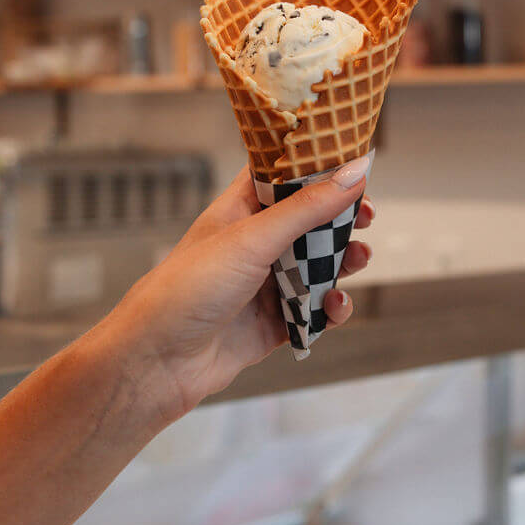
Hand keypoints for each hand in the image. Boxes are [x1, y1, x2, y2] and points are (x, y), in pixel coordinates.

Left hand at [105, 157, 373, 426]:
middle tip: (367, 217)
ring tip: (359, 260)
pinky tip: (333, 307)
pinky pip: (314, 311)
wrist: (158, 361)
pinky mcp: (274, 324)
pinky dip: (330, 308)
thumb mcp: (252, 238)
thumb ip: (308, 207)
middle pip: (309, 222)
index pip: (282, 175)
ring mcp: (264, 285)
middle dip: (341, 219)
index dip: (316, 166)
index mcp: (239, 211)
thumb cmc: (189, 288)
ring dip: (343, 263)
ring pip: (318, 267)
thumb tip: (356, 172)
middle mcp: (253, 244)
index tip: (353, 162)